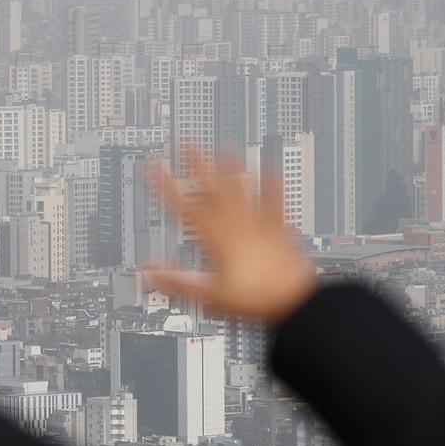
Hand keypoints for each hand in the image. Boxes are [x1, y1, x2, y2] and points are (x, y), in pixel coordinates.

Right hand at [146, 151, 316, 324]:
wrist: (295, 301)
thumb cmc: (256, 299)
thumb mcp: (210, 294)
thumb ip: (178, 280)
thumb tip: (149, 273)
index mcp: (217, 239)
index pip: (184, 208)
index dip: (166, 187)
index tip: (155, 168)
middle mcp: (238, 226)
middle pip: (213, 190)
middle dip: (198, 166)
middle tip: (188, 144)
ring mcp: (260, 225)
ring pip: (242, 190)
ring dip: (233, 168)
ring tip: (226, 147)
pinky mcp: (279, 230)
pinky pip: (275, 202)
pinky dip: (274, 184)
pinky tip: (275, 169)